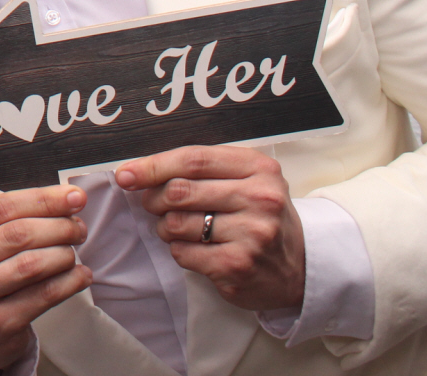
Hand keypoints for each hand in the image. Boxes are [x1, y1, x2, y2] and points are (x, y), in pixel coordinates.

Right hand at [0, 185, 90, 374]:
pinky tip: (79, 276)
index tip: (72, 197)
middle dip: (58, 226)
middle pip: (17, 234)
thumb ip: (7, 221)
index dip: (41, 199)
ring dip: (64, 253)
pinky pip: (43, 295)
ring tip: (73, 252)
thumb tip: (63, 199)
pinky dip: (69, 282)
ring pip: (31, 264)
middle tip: (77, 227)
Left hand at [117, 145, 304, 311]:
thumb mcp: (246, 179)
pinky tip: (198, 249)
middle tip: (153, 204)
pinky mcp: (238, 265)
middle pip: (179, 191)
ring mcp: (251, 234)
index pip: (193, 159)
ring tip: (182, 228)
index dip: (153, 165)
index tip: (126, 173)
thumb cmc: (260, 216)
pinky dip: (180, 250)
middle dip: (154, 198)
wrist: (301, 266)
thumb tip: (134, 172)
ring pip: (176, 223)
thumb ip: (201, 169)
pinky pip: (183, 253)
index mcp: (259, 168)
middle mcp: (260, 199)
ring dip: (166, 227)